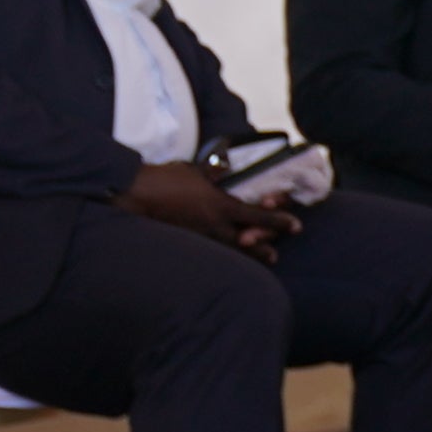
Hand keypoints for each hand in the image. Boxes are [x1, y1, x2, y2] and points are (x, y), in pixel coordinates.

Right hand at [119, 159, 294, 254]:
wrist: (135, 196)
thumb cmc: (165, 179)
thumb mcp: (196, 171)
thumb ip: (215, 173)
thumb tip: (227, 169)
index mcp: (221, 204)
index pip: (257, 216)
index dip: (278, 221)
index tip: (295, 225)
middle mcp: (214, 225)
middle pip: (248, 240)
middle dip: (264, 247)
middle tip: (275, 255)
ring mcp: (200, 238)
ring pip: (230, 250)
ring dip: (246, 255)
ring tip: (260, 262)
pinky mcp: (187, 244)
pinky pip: (209, 253)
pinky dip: (221, 257)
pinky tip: (224, 262)